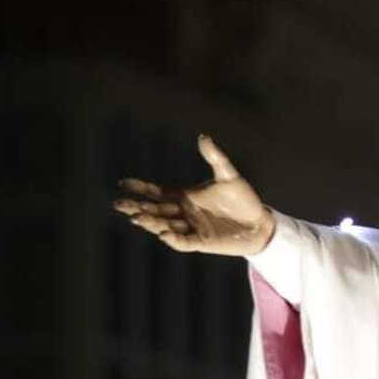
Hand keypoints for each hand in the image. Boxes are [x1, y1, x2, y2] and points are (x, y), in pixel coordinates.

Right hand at [115, 134, 274, 255]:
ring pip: (164, 225)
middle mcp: (184, 212)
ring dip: (150, 222)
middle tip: (119, 204)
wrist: (260, 222)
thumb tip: (203, 137)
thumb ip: (216, 158)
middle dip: (137, 207)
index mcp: (185, 196)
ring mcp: (191, 228)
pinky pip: (183, 241)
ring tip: (136, 217)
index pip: (157, 192)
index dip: (141, 188)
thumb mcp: (228, 175)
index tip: (123, 183)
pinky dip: (173, 238)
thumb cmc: (243, 199)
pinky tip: (163, 232)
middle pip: (155, 210)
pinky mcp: (202, 242)